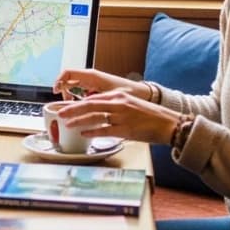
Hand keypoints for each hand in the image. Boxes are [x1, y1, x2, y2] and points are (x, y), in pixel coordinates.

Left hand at [51, 90, 181, 143]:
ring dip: (79, 120)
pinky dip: (93, 131)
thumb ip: (114, 105)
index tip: (66, 106)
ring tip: (67, 123)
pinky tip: (84, 133)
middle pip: (89, 105)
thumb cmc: (149, 116)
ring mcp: (122, 116)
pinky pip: (105, 130)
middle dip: (73, 109)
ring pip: (95, 117)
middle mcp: (119, 104)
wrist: (168, 124)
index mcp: (119, 96)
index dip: (77, 102)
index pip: (93, 98)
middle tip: (60, 113)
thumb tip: (97, 110)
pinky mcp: (126, 129)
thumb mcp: (130, 104)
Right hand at [53, 68, 145, 99]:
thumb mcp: (109, 96)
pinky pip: (80, 92)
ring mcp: (92, 83)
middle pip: (68, 80)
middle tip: (64, 104)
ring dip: (69, 96)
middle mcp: (90, 77)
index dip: (58, 80)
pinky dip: (77, 99)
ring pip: (73, 87)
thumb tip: (81, 105)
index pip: (68, 73)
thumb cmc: (128, 91)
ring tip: (73, 107)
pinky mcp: (95, 89)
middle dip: (62, 91)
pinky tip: (81, 108)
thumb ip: (94, 100)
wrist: (141, 93)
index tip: (55, 91)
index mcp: (92, 76)